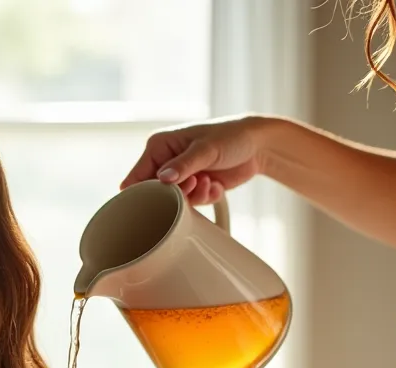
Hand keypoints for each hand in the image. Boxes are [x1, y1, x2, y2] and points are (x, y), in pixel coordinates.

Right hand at [121, 115, 274, 205]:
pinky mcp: (195, 188)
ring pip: (175, 201)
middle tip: (194, 184)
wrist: (258, 145)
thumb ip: (183, 165)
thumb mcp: (206, 149)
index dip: (143, 192)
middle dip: (176, 194)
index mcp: (159, 146)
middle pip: (156, 193)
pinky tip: (216, 184)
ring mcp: (181, 176)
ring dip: (194, 196)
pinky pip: (192, 204)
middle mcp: (166, 161)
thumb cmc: (231, 136)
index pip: (137, 176)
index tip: (157, 200)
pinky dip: (205, 198)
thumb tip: (162, 179)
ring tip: (208, 181)